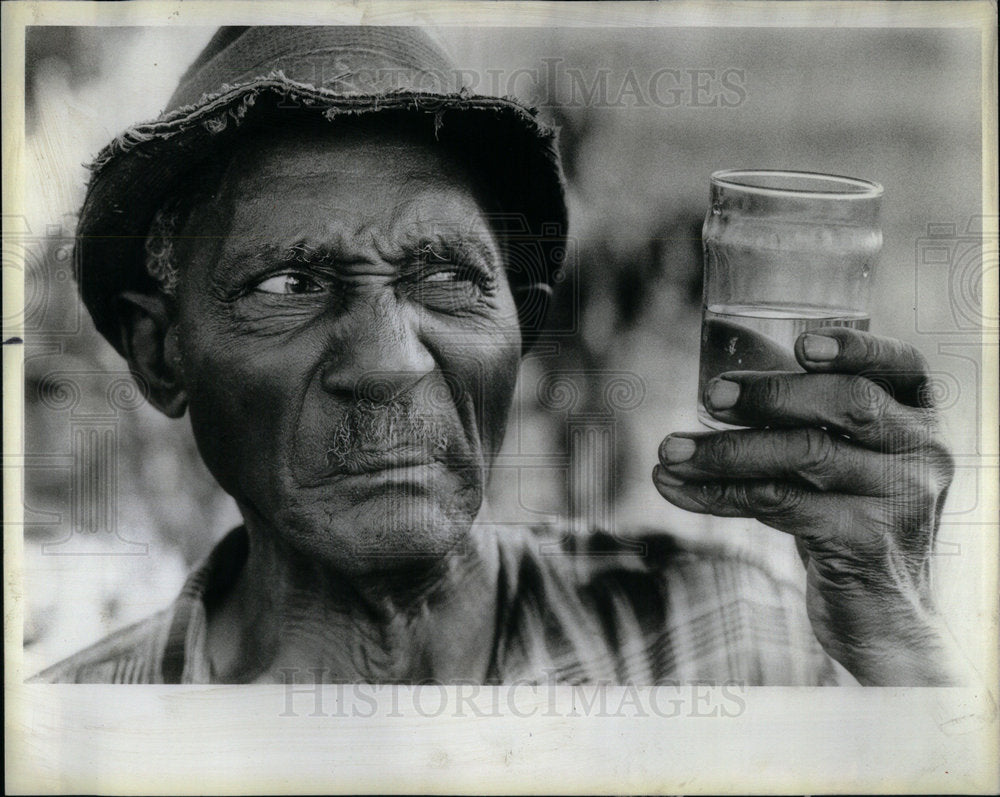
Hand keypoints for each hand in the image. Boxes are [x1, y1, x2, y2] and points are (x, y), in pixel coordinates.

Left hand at [652, 327, 969, 684]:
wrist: (881, 613)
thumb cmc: (845, 512)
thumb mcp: (839, 458)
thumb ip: (799, 410)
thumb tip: (720, 358)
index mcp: (920, 417)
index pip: (902, 364)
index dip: (855, 346)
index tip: (801, 342)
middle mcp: (924, 453)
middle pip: (849, 403)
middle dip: (771, 394)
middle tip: (709, 397)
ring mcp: (900, 501)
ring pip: (805, 456)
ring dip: (724, 451)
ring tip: (668, 452)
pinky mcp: (865, 545)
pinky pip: (780, 504)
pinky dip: (719, 493)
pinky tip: (676, 489)